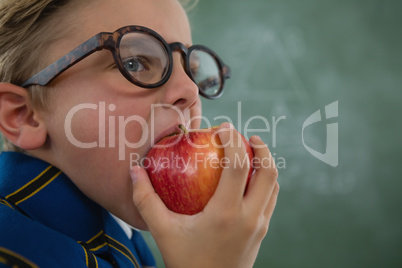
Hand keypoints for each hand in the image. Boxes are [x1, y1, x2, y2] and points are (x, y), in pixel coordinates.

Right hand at [131, 123, 278, 267]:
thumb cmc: (187, 263)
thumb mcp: (163, 232)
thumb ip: (146, 201)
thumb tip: (134, 171)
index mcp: (226, 213)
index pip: (238, 165)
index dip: (233, 141)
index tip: (223, 127)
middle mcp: (250, 217)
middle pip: (268, 172)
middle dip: (261, 148)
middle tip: (245, 136)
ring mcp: (260, 225)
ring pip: (274, 185)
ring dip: (266, 164)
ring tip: (250, 153)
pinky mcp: (263, 231)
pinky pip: (270, 198)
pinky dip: (265, 182)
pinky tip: (248, 180)